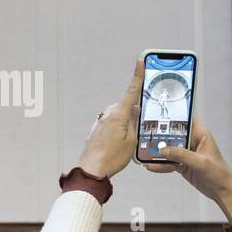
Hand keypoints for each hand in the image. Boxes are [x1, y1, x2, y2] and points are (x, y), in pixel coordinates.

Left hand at [76, 58, 143, 177]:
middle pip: (127, 107)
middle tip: (139, 132)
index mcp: (118, 114)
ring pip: (119, 117)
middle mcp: (108, 114)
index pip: (131, 91)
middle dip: (135, 115)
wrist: (91, 170)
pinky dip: (117, 131)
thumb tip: (134, 112)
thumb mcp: (132, 141)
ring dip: (126, 125)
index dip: (137, 75)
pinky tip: (117, 146)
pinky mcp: (96, 128)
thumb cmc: (111, 158)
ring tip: (125, 145)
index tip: (140, 61)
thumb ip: (135, 123)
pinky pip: (111, 124)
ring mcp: (100, 121)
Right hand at [144, 116, 231, 220]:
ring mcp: (187, 154)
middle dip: (161, 135)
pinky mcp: (182, 165)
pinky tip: (151, 166)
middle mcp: (193, 142)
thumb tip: (163, 151)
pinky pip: (169, 163)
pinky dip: (160, 165)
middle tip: (146, 134)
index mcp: (201, 135)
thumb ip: (182, 155)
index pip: (187, 119)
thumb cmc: (219, 172)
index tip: (161, 111)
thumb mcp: (200, 162)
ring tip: (145, 153)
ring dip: (158, 152)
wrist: (222, 191)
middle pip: (174, 134)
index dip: (176, 114)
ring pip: (169, 150)